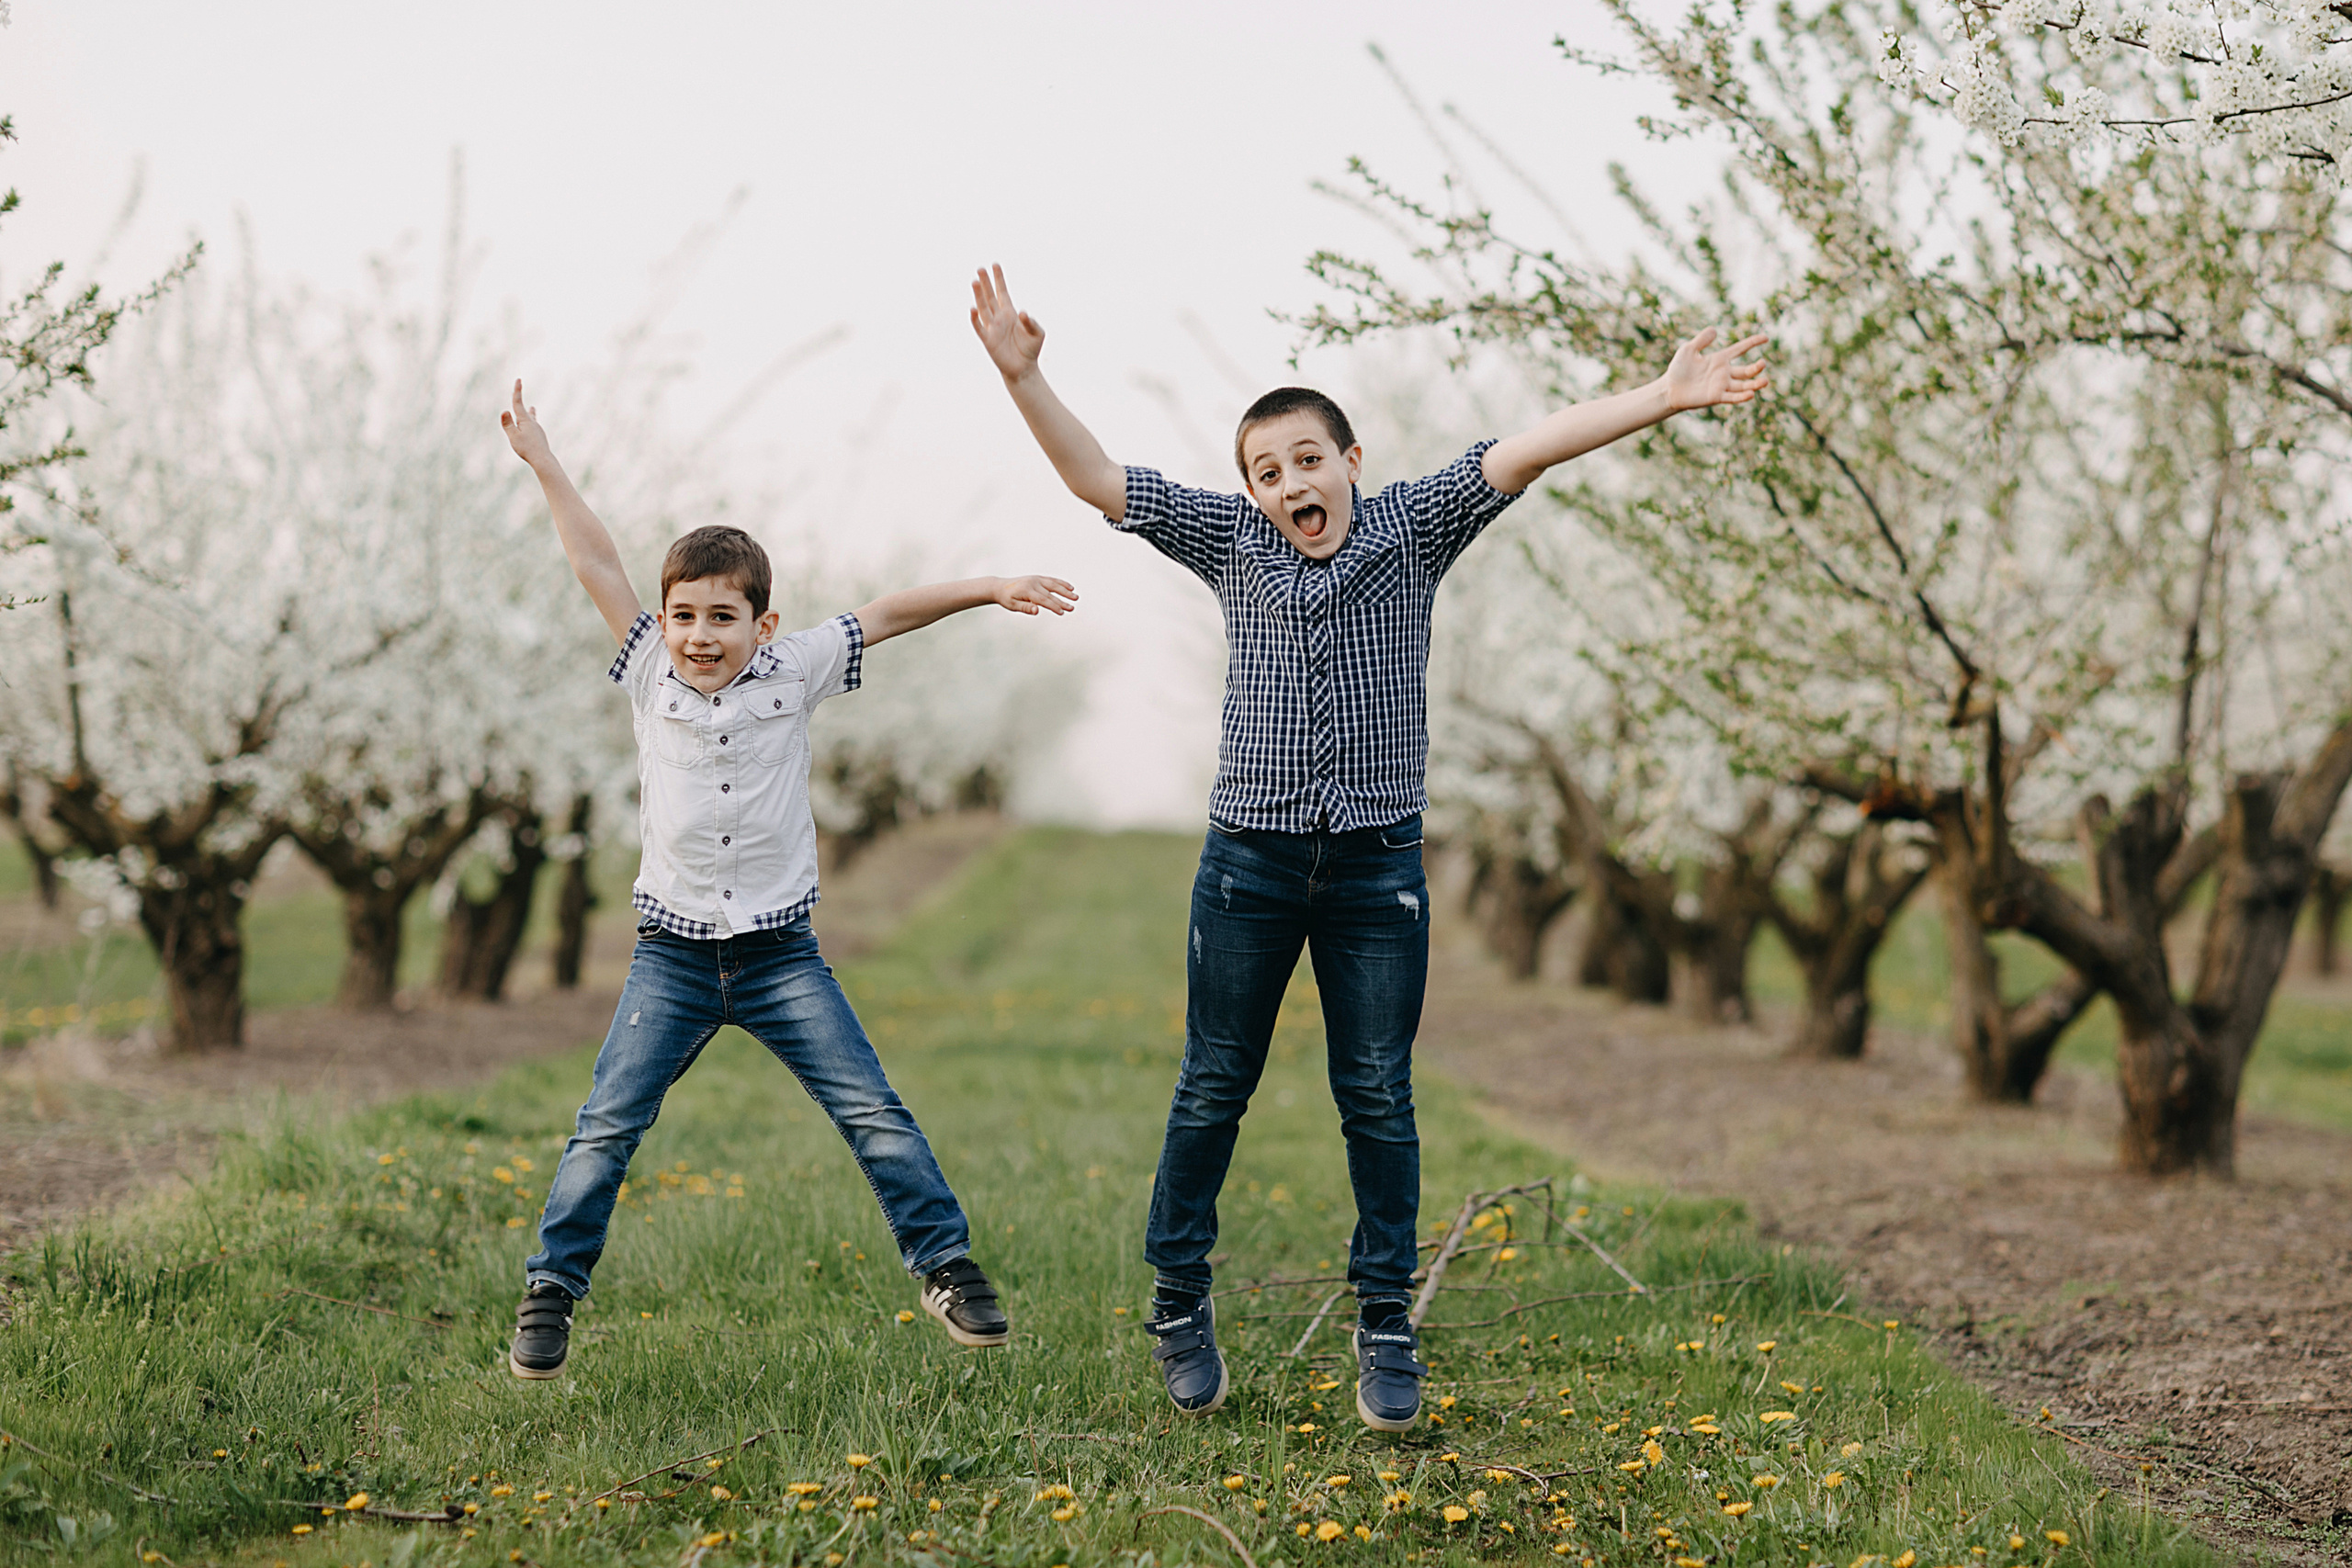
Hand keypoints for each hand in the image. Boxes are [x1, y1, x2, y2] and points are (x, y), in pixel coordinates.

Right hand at [501, 379, 553, 466]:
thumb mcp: (513, 436)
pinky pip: (534, 428)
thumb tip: (505, 411)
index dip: (517, 391)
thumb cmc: (526, 449)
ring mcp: (537, 429)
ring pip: (532, 418)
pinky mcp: (540, 436)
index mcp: (525, 420)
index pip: (518, 402)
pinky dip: (531, 425)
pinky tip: (534, 430)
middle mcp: (533, 422)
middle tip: (519, 388)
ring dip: (530, 412)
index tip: (519, 379)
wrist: (543, 459)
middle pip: (524, 409)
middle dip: (520, 401)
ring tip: (532, 408)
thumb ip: (508, 424)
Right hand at [970, 264, 1045, 381]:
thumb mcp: (1038, 333)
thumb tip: (1022, 313)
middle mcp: (999, 318)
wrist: (1024, 368)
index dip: (999, 279)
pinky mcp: (988, 340)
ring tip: (975, 282)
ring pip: (983, 308)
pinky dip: (975, 319)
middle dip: (986, 283)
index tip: (995, 265)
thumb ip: (1032, 322)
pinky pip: (979, 328)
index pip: (1003, 292)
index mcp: (1010, 313)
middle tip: (980, 269)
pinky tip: (973, 309)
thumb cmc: (1031, 349)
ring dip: (979, 295)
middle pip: (990, 297)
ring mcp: (993, 328)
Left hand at [993, 575, 1077, 616]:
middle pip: (1051, 593)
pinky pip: (1051, 580)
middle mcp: (1033, 583)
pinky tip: (1070, 588)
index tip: (1062, 612)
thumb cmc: (1006, 598)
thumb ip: (1025, 608)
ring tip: (1075, 597)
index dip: (1053, 606)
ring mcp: (1036, 579)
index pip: (1043, 600)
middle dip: (1062, 601)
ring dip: (1065, 591)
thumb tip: (1037, 611)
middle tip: (1072, 608)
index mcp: (1027, 590)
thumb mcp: (1012, 605)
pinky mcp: (1038, 578)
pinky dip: (1061, 583)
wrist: (1000, 587)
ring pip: (1054, 585)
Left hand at [1661, 328, 1770, 412]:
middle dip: (1756, 368)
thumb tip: (1715, 330)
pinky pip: (1732, 397)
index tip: (1766, 337)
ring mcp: (1721, 385)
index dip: (1752, 343)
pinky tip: (1750, 394)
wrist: (1669, 388)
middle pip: (1746, 370)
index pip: (1740, 349)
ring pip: (1743, 385)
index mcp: (1720, 359)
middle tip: (1762, 363)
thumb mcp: (1688, 349)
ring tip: (1765, 381)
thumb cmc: (1679, 369)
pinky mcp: (1716, 397)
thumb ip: (1701, 340)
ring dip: (1755, 384)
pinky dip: (1741, 397)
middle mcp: (1724, 373)